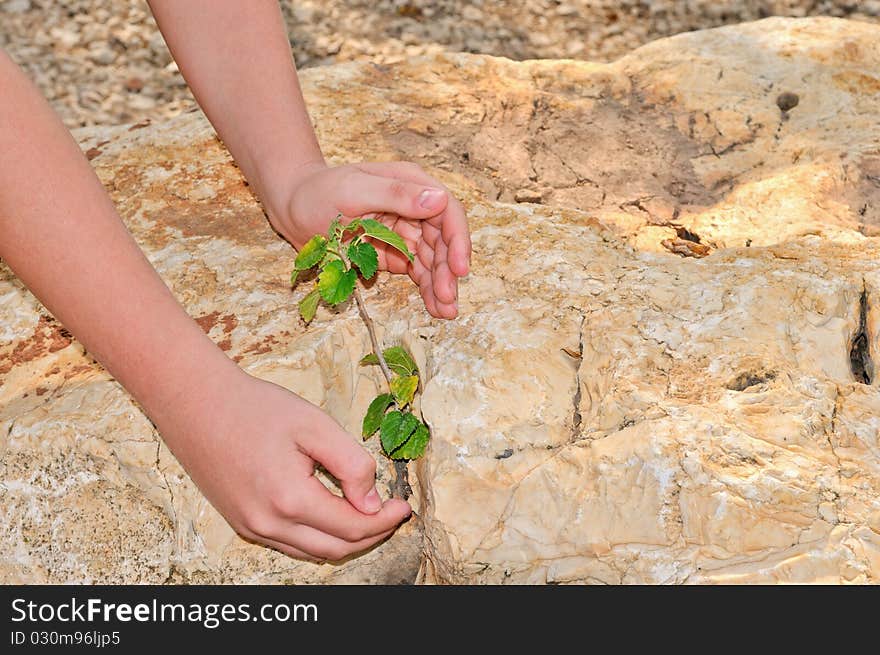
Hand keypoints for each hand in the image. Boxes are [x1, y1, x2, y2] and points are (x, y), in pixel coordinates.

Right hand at [156, 366, 411, 561]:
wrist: (197, 403)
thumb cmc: (256, 408)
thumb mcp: (314, 425)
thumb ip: (351, 464)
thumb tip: (373, 502)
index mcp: (290, 499)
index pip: (352, 527)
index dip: (384, 520)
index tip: (404, 506)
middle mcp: (268, 524)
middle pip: (335, 548)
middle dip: (371, 535)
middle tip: (391, 513)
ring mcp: (251, 527)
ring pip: (313, 552)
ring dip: (346, 539)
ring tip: (368, 514)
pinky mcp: (242, 523)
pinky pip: (290, 544)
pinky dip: (318, 537)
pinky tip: (332, 514)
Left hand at [266, 161, 470, 319]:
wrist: (292, 207)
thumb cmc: (318, 191)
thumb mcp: (355, 189)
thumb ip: (397, 195)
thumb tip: (439, 200)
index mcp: (411, 185)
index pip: (447, 211)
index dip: (458, 240)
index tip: (460, 268)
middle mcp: (415, 209)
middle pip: (443, 241)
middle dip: (448, 271)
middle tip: (448, 300)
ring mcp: (405, 233)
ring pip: (433, 261)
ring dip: (441, 286)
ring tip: (445, 313)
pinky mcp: (394, 254)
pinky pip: (417, 273)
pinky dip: (427, 290)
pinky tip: (435, 308)